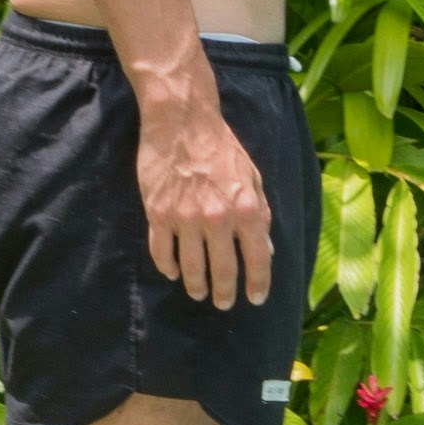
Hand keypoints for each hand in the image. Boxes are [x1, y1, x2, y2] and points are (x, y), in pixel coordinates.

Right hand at [135, 87, 272, 312]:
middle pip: (223, 271)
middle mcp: (218, 219)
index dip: (258, 284)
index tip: (255, 299)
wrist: (182, 121)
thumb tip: (265, 249)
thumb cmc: (221, 147)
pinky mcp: (158, 213)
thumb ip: (261, 214)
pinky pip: (161, 251)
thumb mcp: (253, 178)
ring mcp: (185, 218)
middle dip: (224, 293)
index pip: (257, 259)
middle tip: (223, 303)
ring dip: (196, 285)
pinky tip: (172, 272)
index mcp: (247, 209)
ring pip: (191, 267)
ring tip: (199, 292)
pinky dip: (167, 266)